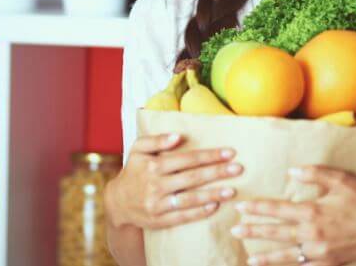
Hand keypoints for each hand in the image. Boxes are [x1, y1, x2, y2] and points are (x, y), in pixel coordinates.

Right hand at [106, 132, 242, 229]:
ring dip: (212, 194)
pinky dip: (198, 212)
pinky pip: (182, 216)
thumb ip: (157, 140)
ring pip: (189, 199)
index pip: (187, 159)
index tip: (229, 152)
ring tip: (232, 190)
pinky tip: (214, 206)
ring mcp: (158, 204)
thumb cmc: (133, 170)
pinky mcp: (159, 220)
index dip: (209, 155)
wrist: (117, 202)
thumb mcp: (138, 149)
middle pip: (192, 178)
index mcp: (153, 165)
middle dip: (217, 172)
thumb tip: (178, 136)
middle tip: (238, 168)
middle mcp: (156, 185)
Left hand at [230, 165, 355, 265]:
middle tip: (235, 231)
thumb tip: (290, 172)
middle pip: (276, 233)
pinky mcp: (329, 262)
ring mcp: (320, 252)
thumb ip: (313, 174)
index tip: (241, 207)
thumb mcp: (340, 179)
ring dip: (266, 256)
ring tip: (249, 258)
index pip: (277, 210)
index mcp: (312, 211)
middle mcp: (312, 234)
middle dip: (254, 232)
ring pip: (287, 255)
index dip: (257, 209)